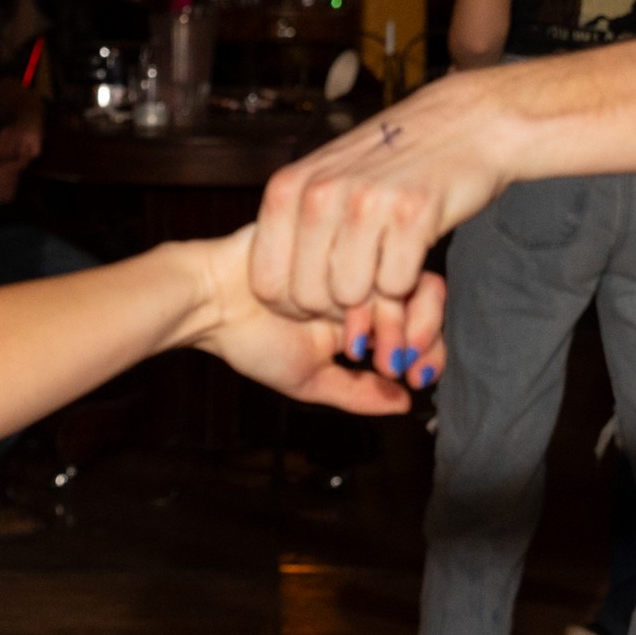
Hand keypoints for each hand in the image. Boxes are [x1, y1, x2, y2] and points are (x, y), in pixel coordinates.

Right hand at [0, 130, 30, 206]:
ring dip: (8, 179)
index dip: (26, 155)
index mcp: (7, 170)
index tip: (26, 150)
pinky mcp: (10, 198)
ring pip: (14, 181)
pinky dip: (6, 187)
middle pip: (17, 171)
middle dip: (10, 169)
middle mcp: (13, 180)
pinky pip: (11, 189)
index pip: (23, 161)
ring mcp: (12, 190)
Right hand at [187, 229, 442, 414]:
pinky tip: (344, 316)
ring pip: (400, 273)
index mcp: (366, 308)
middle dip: (418, 333)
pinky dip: (362, 291)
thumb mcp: (307, 378)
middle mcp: (363, 278)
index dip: (429, 347)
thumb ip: (356, 393)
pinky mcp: (332, 229)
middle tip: (390, 362)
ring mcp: (349, 252)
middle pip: (425, 292)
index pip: (422, 319)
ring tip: (359, 342)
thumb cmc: (247, 337)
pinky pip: (365, 255)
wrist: (206, 302)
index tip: (414, 375)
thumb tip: (404, 404)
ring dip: (389, 317)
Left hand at [248, 77, 515, 319]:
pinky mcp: (412, 212)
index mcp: (288, 187)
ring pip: (350, 296)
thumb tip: (282, 304)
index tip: (323, 292)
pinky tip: (413, 247)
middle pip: (308, 298)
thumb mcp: (326, 183)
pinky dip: (407, 280)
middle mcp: (318, 193)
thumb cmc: (391, 163)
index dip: (294, 304)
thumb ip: (298, 233)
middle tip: (363, 283)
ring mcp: (364, 201)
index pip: (266, 283)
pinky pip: (395, 285)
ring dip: (374, 294)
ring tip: (387, 261)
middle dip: (337, 306)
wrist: (466, 123)